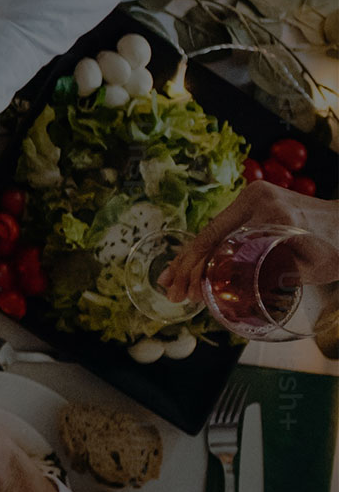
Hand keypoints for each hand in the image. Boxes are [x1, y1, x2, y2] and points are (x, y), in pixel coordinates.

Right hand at [160, 180, 338, 304]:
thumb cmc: (338, 248)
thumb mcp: (310, 269)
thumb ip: (272, 274)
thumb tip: (225, 288)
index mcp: (269, 211)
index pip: (220, 241)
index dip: (199, 270)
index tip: (190, 294)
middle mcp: (256, 197)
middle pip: (210, 235)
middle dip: (187, 267)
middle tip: (172, 294)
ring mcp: (253, 196)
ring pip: (213, 231)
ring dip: (191, 258)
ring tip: (169, 283)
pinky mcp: (255, 201)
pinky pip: (225, 227)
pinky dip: (207, 247)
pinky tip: (188, 263)